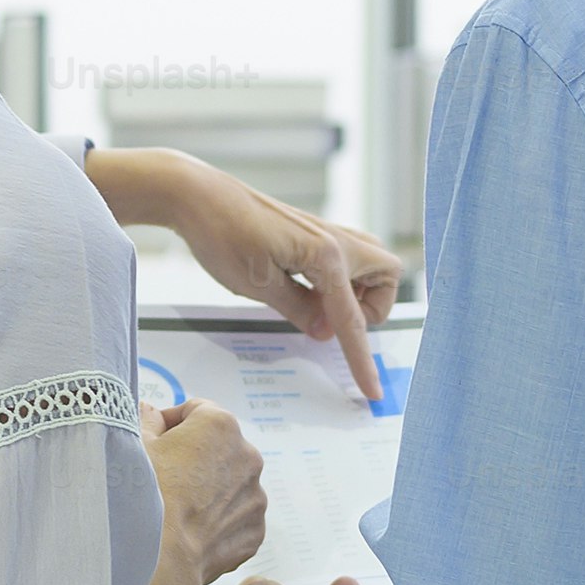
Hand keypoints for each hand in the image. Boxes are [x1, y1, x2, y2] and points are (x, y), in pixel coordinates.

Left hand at [87, 147, 402, 402]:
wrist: (197, 194)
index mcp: (326, 255)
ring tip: (317, 306)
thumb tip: (327, 331)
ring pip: (369, 263)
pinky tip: (302, 288)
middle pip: (386, 276)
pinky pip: (344, 257)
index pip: (353, 318)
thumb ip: (299, 310)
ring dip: (356, 291)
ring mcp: (323, 232)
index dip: (361, 358)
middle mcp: (334, 239)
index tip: (371, 390)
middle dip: (373, 306)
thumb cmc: (222, 234)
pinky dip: (337, 279)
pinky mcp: (310, 232)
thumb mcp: (257, 284)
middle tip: (334, 321)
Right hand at [140, 401, 263, 584]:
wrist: (162, 557)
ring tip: (177, 509)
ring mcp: (256, 495)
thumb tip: (150, 413)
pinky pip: (234, 518)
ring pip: (228, 484)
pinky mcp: (255, 530)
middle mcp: (248, 455)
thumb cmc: (145, 496)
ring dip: (208, 490)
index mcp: (220, 425)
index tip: (156, 442)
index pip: (196, 411)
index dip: (171, 424)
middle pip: (216, 448)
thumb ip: (145, 419)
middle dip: (193, 458)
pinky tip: (191, 530)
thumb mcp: (135, 445)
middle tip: (163, 479)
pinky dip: (217, 521)